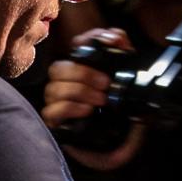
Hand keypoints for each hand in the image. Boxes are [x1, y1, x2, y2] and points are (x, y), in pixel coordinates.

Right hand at [42, 28, 147, 169]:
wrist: (122, 143)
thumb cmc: (122, 111)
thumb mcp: (130, 83)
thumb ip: (124, 54)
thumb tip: (116, 37)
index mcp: (83, 68)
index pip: (77, 45)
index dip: (88, 40)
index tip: (109, 45)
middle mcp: (65, 83)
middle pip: (58, 68)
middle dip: (83, 74)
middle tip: (105, 85)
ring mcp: (57, 102)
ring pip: (54, 89)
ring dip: (79, 92)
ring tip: (100, 101)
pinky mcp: (55, 122)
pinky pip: (52, 110)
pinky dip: (70, 108)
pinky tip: (87, 111)